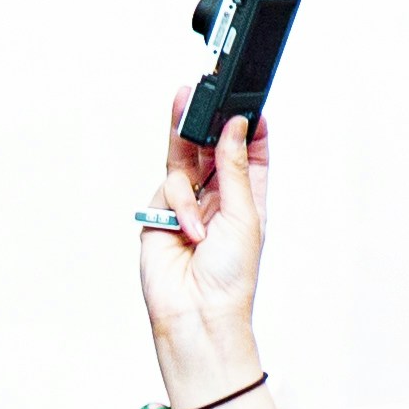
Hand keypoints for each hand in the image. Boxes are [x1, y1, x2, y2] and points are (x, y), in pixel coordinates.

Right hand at [133, 108, 271, 395]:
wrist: (197, 315)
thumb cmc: (231, 280)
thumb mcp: (244, 215)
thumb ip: (235, 167)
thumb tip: (234, 127)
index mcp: (247, 198)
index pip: (248, 152)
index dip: (246, 127)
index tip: (245, 102)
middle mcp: (216, 198)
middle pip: (208, 148)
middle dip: (202, 123)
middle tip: (195, 93)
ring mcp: (186, 205)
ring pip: (181, 161)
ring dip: (188, 174)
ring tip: (197, 209)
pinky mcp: (159, 215)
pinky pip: (166, 188)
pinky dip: (178, 205)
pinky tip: (189, 230)